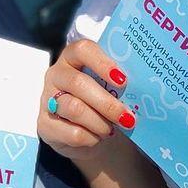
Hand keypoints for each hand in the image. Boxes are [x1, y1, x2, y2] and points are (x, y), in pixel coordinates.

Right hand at [39, 38, 134, 160]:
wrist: (86, 133)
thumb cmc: (101, 103)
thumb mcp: (108, 88)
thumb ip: (117, 83)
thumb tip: (142, 89)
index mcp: (72, 58)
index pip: (82, 49)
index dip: (102, 63)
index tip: (123, 79)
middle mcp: (56, 75)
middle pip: (78, 83)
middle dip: (107, 103)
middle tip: (127, 117)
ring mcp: (47, 99)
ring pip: (75, 109)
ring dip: (100, 122)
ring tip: (112, 129)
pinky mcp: (45, 125)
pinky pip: (72, 133)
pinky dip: (91, 138)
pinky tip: (97, 137)